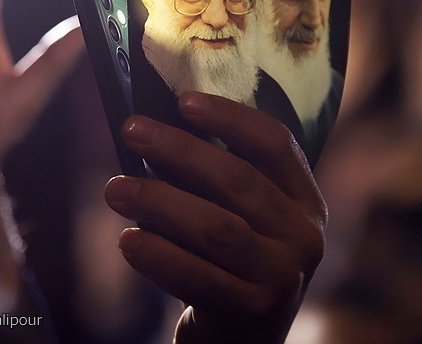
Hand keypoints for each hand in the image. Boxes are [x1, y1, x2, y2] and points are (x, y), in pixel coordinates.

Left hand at [104, 92, 326, 343]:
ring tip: (116, 189)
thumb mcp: (244, 218)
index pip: (276, 143)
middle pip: (239, 181)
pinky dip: (159, 256)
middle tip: (132, 130)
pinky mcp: (252, 314)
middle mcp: (303, 236)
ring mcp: (282, 278)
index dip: (230, 117)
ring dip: (160, 202)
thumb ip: (217, 179)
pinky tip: (127, 240)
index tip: (183, 100)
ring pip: (217, 228)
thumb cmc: (231, 263)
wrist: (242, 342)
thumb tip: (154, 129)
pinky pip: (198, 277)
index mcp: (305, 200)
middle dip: (180, 150)